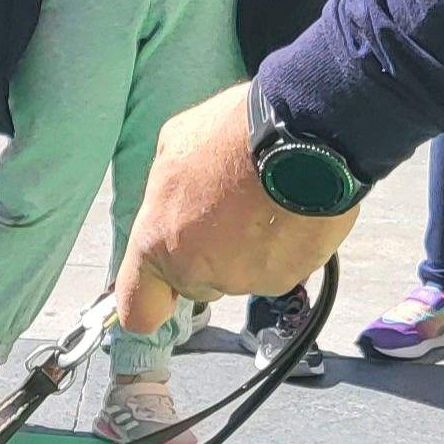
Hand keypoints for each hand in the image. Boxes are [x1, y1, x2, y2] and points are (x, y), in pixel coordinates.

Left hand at [116, 82, 361, 337]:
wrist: (304, 136)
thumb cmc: (234, 135)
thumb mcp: (176, 145)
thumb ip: (167, 188)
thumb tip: (173, 196)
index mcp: (157, 242)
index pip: (138, 309)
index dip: (151, 301)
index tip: (162, 293)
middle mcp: (196, 272)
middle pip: (198, 284)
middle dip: (210, 256)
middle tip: (231, 211)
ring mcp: (243, 280)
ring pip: (242, 274)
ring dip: (250, 246)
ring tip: (265, 200)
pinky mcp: (286, 278)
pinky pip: (281, 266)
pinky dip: (285, 245)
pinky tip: (290, 208)